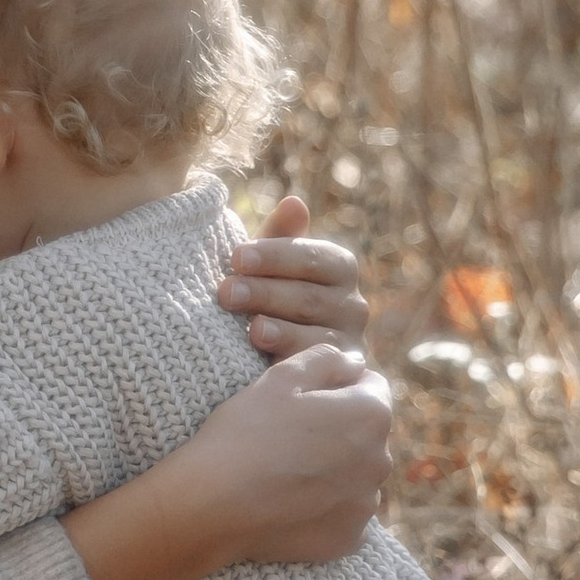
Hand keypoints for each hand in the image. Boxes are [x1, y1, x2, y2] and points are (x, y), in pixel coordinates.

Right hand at [178, 344, 391, 568]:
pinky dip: (325, 508)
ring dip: (335, 470)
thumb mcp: (281, 377)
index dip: (338, 385)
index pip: (372, 387)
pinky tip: (290, 502)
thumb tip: (354, 363)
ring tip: (287, 470)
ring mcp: (366, 504)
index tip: (304, 398)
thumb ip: (327, 359)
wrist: (212, 504)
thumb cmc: (245, 432)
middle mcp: (380, 461)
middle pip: (366, 434)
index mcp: (370, 414)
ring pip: (357, 475)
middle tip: (289, 435)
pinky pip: (344, 514)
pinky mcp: (348, 539)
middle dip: (339, 429)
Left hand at [217, 194, 367, 358]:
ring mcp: (350, 343)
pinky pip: (316, 368)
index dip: (273, 256)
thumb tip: (294, 203)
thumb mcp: (268, 267)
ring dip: (279, 330)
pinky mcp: (340, 376)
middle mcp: (353, 304)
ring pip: (315, 334)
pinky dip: (290, 362)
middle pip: (309, 297)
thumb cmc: (268, 298)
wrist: (278, 358)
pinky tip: (264, 359)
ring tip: (250, 328)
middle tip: (225, 292)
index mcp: (339, 267)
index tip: (235, 257)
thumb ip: (278, 237)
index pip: (311, 257)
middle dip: (264, 293)